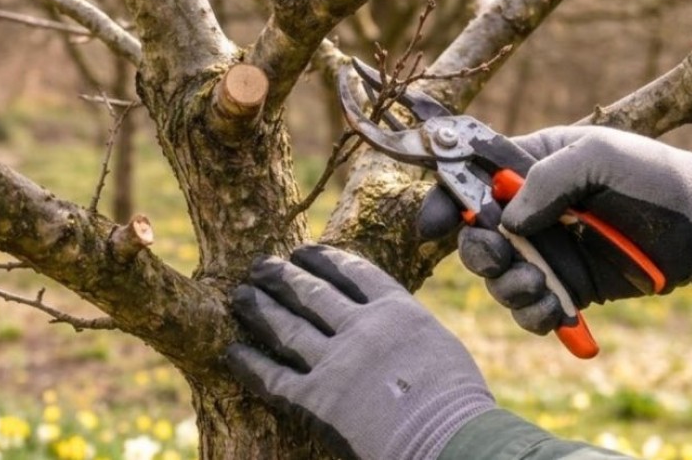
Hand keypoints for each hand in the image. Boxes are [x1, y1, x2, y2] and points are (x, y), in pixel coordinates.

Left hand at [225, 245, 495, 459]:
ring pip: (286, 327)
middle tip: (259, 266)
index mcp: (396, 310)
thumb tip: (388, 322)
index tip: (303, 251)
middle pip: (311, 293)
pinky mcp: (317, 401)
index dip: (323, 259)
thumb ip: (406, 328)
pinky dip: (250, 364)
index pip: (351, 272)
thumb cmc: (458, 403)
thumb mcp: (440, 346)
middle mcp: (361, 328)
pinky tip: (234, 352)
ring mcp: (337, 363)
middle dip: (281, 277)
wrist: (452, 441)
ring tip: (240, 297)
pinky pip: (273, 378)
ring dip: (259, 309)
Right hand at [418, 126, 691, 333]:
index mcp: (528, 167)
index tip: (432, 225)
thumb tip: (508, 220)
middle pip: (473, 237)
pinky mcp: (567, 288)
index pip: (469, 181)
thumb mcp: (598, 155)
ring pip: (498, 278)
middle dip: (478, 252)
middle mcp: (529, 211)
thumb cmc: (651, 175)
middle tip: (501, 255)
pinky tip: (554, 311)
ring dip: (507, 286)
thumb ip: (547, 178)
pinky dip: (533, 315)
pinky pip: (530, 310)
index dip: (444, 200)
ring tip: (540, 284)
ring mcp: (547, 252)